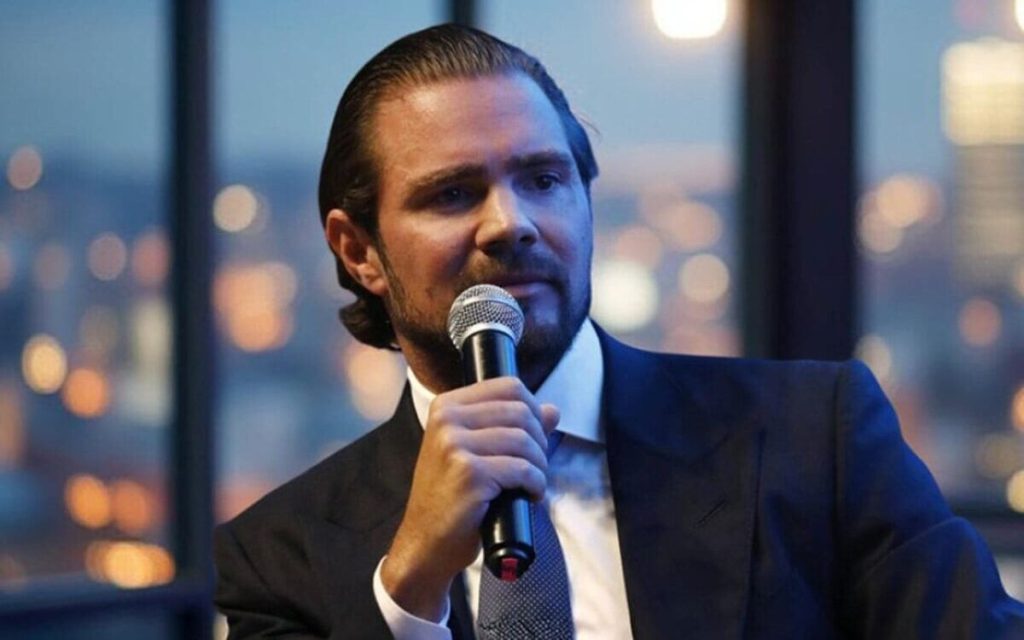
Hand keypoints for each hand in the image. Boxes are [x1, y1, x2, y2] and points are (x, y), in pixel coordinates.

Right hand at [380, 377, 559, 620]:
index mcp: (446, 406)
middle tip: (535, 467)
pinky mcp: (469, 473)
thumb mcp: (475, 452)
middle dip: (539, 441)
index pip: (508, 386)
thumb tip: (552, 410)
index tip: (535, 436)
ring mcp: (455, 445)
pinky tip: (530, 495)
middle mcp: (447, 420)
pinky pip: (523, 469)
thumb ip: (511, 427)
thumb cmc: (451, 498)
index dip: (533, 410)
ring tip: (532, 483)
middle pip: (521, 412)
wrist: (426, 543)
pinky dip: (536, 484)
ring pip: (524, 440)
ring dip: (539, 466)